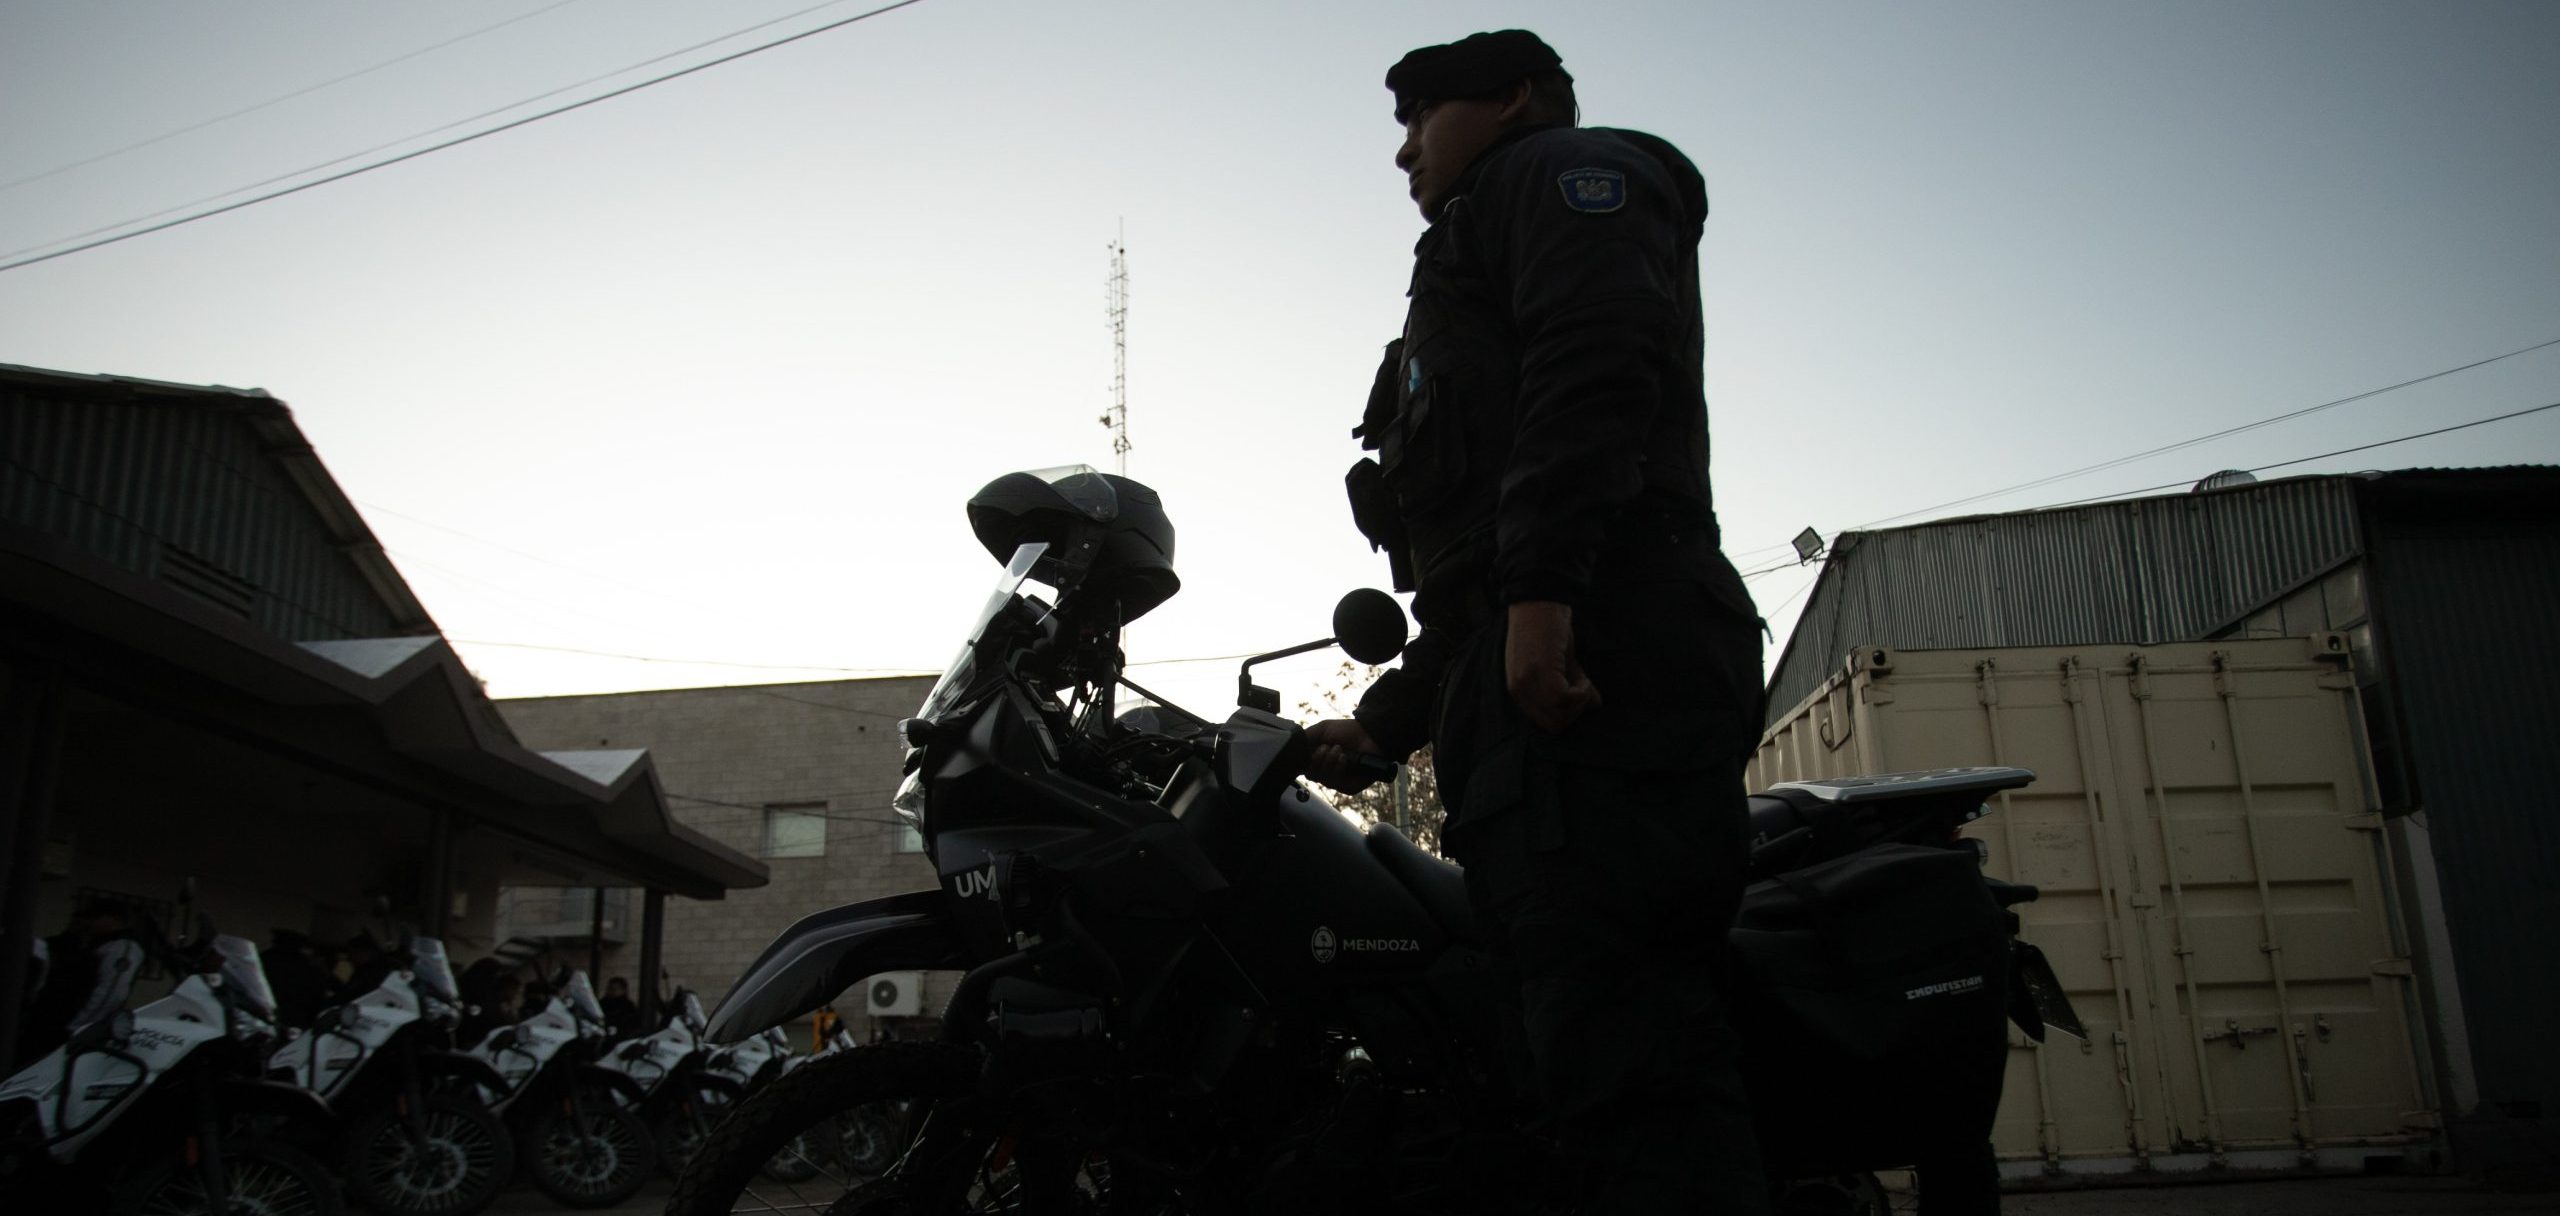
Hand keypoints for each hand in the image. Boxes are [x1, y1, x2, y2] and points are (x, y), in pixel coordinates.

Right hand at [1306, 718, 1389, 793]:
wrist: (1370, 733)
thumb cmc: (1347, 731)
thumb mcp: (1321, 730)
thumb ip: (1304, 738)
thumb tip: (1290, 749)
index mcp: (1319, 760)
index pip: (1303, 769)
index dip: (1301, 763)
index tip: (1303, 754)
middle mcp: (1327, 772)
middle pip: (1311, 775)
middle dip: (1316, 759)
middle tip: (1326, 747)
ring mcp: (1338, 781)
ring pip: (1322, 780)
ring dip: (1328, 762)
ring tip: (1339, 749)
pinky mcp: (1349, 788)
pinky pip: (1336, 784)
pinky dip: (1337, 769)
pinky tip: (1344, 758)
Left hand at [1505, 600, 1599, 733]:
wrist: (1540, 598)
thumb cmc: (1549, 626)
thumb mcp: (1560, 661)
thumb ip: (1572, 684)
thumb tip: (1596, 704)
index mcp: (1519, 690)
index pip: (1545, 723)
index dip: (1568, 712)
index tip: (1578, 690)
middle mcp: (1519, 690)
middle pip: (1553, 725)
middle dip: (1575, 711)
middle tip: (1583, 685)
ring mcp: (1528, 682)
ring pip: (1560, 715)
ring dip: (1579, 700)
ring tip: (1581, 676)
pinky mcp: (1540, 671)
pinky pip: (1566, 698)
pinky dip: (1581, 691)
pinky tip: (1583, 675)